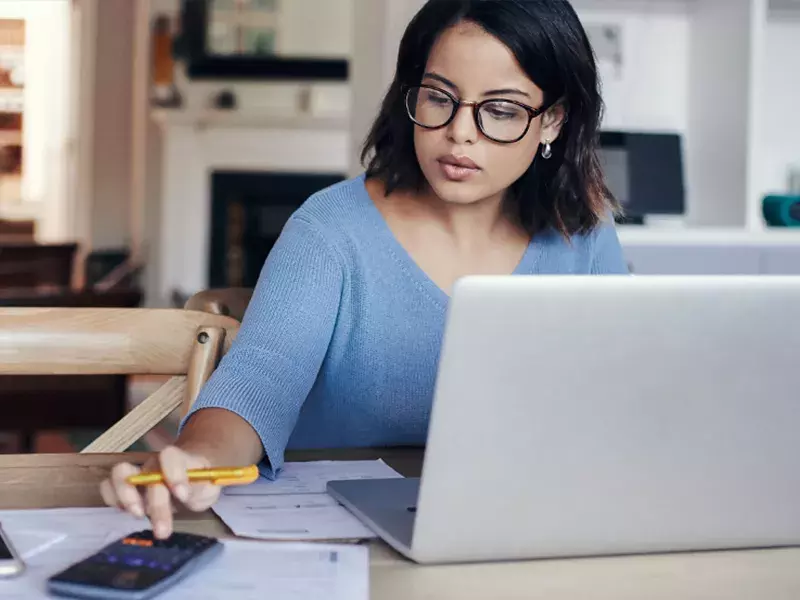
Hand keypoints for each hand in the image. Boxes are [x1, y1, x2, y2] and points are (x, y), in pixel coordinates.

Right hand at [100, 446, 221, 538]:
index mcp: (180, 459)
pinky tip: (126, 512)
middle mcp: (155, 464)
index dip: (174, 473)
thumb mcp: (209, 488)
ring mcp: (138, 473)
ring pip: (120, 473)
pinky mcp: (125, 486)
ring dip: (125, 496)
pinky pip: (108, 486)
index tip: (182, 495)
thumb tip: (184, 495)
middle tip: (162, 529)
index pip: (170, 455)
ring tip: (138, 515)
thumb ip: (200, 489)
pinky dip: (112, 499)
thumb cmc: (200, 483)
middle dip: (155, 503)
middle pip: (147, 474)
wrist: (190, 478)